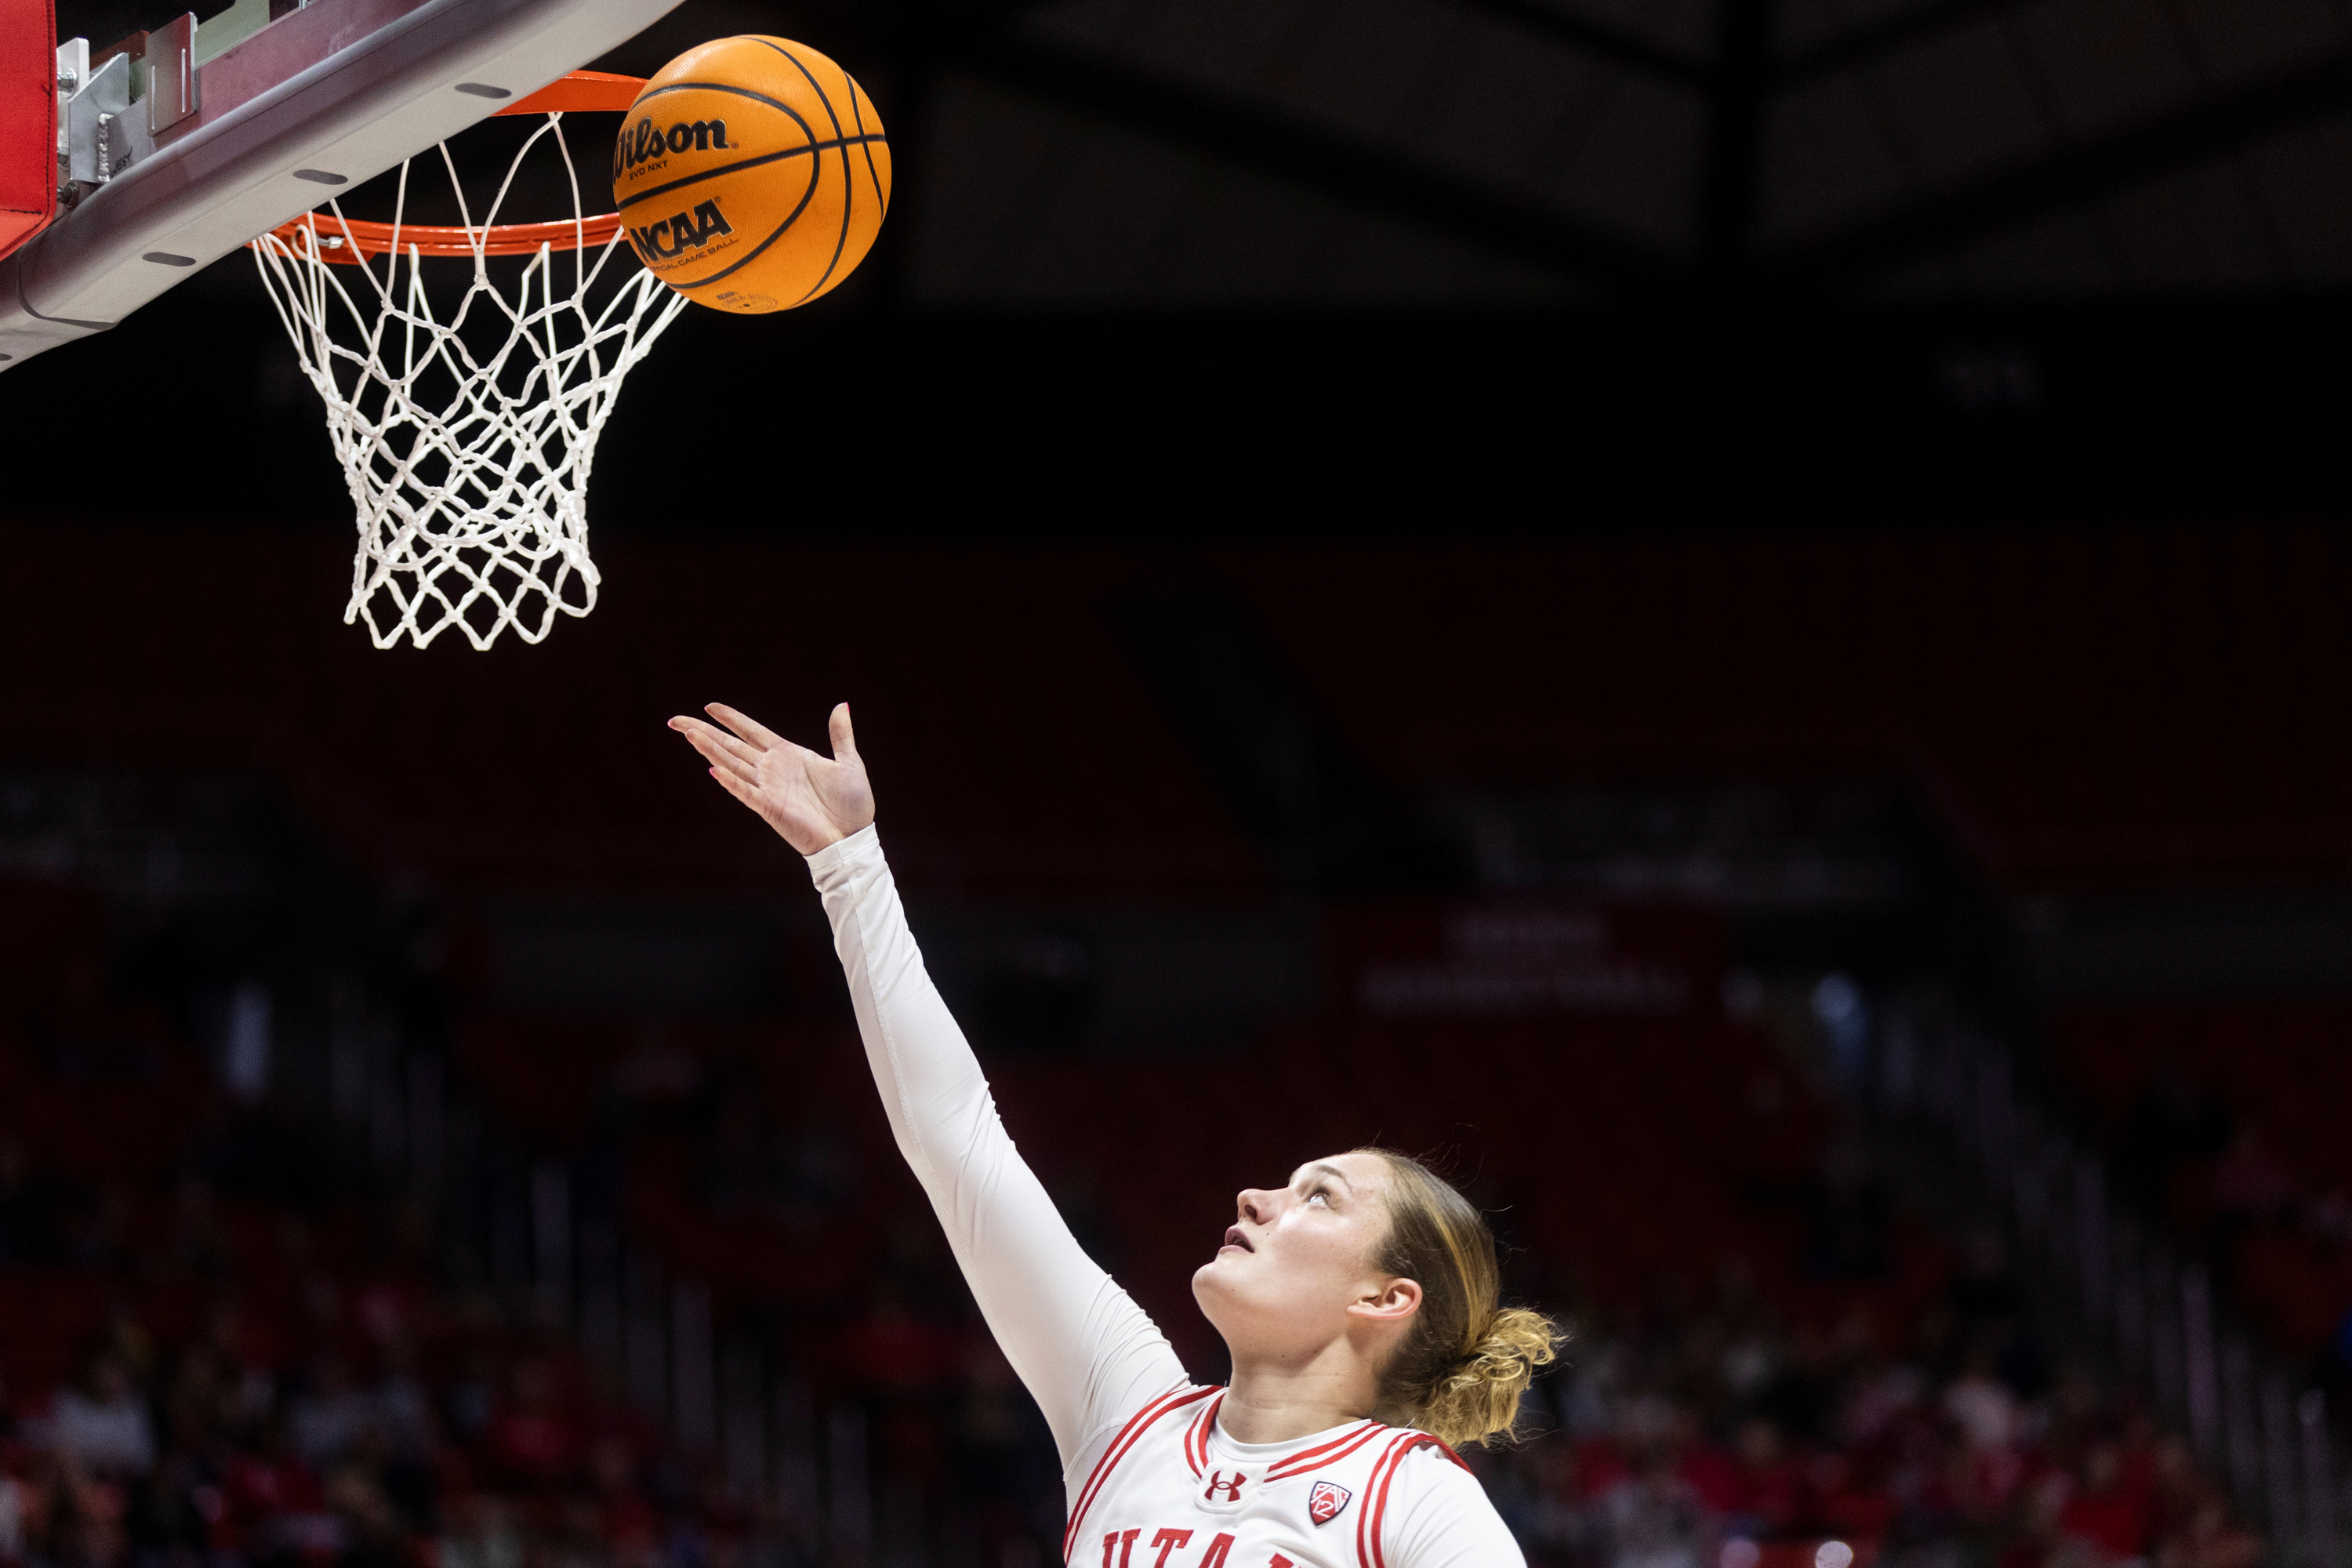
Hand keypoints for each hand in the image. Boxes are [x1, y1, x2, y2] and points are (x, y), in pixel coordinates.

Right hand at [669, 702, 874, 855]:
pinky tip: (712, 768)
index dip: (732, 719)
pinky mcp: (770, 808)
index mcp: (789, 755)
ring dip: (709, 749)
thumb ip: (840, 734)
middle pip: (731, 746)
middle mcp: (773, 770)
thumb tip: (841, 705)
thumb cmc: (853, 804)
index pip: (752, 732)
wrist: (854, 837)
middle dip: (704, 731)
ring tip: (688, 734)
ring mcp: (768, 788)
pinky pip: (746, 792)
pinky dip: (730, 781)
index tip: (710, 707)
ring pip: (732, 764)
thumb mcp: (849, 762)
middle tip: (676, 720)